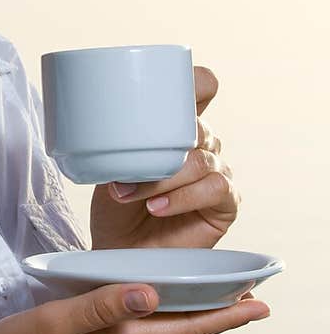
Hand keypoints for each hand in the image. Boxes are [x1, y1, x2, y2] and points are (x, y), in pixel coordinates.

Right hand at [0, 279, 268, 333]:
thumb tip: (151, 294)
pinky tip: (160, 320)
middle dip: (217, 320)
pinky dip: (163, 331)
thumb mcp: (49, 324)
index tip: (259, 305)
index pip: (182, 331)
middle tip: (251, 301)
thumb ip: (99, 308)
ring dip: (192, 326)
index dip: (222, 317)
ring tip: (216, 308)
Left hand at [89, 66, 241, 250]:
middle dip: (163, 144)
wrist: (120, 252)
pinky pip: (216, 189)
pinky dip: (183, 197)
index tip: (176, 83)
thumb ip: (118, 148)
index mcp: (180, 128)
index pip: (201, 91)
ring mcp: (217, 173)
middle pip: (199, 127)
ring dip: (164, 178)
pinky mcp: (226, 204)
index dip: (199, 81)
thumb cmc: (115, 209)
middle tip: (130, 164)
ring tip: (130, 194)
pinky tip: (157, 207)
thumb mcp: (108, 169)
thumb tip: (107, 129)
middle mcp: (202, 146)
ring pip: (201, 161)